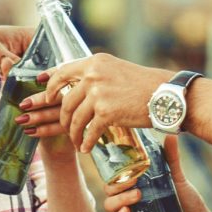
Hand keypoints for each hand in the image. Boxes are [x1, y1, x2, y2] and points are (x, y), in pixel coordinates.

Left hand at [24, 55, 169, 151]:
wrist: (166, 95)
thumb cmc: (145, 85)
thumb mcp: (116, 70)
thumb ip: (97, 74)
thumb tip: (79, 85)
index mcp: (94, 62)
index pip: (62, 72)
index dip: (50, 86)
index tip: (45, 96)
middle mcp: (93, 75)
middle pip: (66, 101)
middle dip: (63, 119)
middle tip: (66, 129)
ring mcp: (98, 93)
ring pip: (75, 118)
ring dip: (74, 133)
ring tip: (77, 141)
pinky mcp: (106, 112)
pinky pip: (89, 131)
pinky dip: (87, 142)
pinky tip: (87, 149)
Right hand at [100, 135, 204, 211]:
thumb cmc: (186, 199)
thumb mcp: (177, 177)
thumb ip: (171, 158)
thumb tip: (171, 135)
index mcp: (135, 184)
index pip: (115, 176)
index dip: (116, 172)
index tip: (131, 170)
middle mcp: (128, 199)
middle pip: (109, 190)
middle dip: (117, 186)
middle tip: (135, 184)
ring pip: (109, 206)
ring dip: (118, 200)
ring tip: (137, 197)